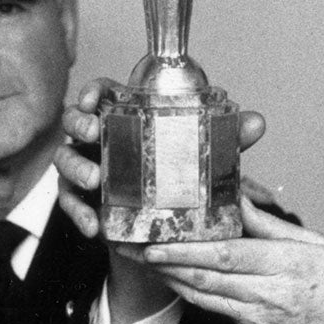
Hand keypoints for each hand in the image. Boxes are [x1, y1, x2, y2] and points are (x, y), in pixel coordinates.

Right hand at [55, 78, 267, 240]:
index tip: (93, 99)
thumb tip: (257, 123)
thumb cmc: (178, 180)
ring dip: (76, 167)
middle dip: (79, 124)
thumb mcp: (204, 158)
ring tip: (94, 180)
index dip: (91, 92)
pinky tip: (93, 226)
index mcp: (124, 119)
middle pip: (75, 121)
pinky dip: (79, 215)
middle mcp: (100, 141)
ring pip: (66, 161)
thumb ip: (228, 139)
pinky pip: (70, 205)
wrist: (163, 231)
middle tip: (94, 132)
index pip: (100, 94)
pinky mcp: (83, 203)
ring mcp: (87, 171)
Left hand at [139, 198, 323, 323]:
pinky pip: (214, 307)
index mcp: (287, 266)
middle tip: (131, 247)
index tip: (157, 241)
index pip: (227, 256)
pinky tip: (173, 278)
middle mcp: (268, 294)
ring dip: (169, 278)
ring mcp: (257, 317)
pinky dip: (190, 291)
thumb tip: (237, 199)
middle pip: (205, 277)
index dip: (187, 250)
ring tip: (141, 259)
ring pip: (203, 296)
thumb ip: (272, 226)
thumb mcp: (318, 246)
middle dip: (164, 262)